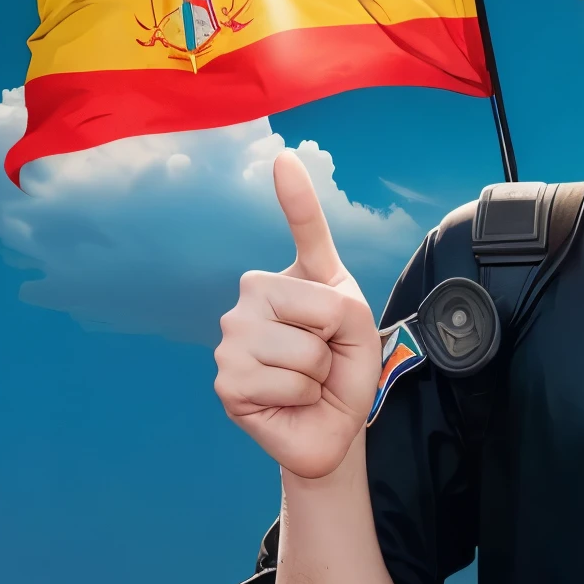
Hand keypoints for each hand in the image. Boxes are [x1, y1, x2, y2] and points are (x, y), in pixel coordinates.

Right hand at [214, 149, 380, 478]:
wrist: (332, 425)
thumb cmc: (343, 372)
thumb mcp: (356, 329)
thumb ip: (339, 305)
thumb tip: (301, 305)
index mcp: (292, 278)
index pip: (303, 230)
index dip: (297, 195)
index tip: (286, 159)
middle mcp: (253, 297)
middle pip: (316, 306)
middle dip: (336, 341)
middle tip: (325, 360)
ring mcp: (233, 336)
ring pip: (302, 347)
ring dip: (319, 374)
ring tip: (308, 381)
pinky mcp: (227, 377)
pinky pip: (284, 378)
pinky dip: (301, 395)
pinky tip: (289, 398)